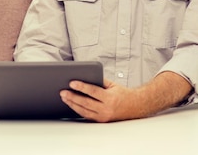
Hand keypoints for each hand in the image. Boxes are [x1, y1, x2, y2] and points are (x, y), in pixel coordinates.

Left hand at [60, 72, 192, 121]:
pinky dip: (78, 110)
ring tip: (64, 97)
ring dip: (72, 104)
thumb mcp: (112, 85)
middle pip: (86, 103)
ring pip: (84, 111)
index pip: (93, 91)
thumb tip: (85, 77)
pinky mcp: (101, 121)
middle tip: (63, 92)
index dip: (82, 87)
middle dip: (73, 97)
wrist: (134, 107)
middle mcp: (106, 109)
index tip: (72, 82)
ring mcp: (103, 116)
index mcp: (110, 98)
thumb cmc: (122, 93)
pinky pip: (87, 116)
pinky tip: (71, 104)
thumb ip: (99, 81)